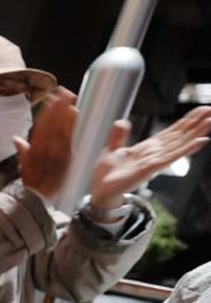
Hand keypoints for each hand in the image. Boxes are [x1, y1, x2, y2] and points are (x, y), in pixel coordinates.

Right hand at [17, 88, 77, 200]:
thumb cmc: (32, 185)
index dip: (48, 111)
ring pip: (61, 131)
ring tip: (71, 100)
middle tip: (65, 92)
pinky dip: (72, 130)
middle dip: (59, 108)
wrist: (38, 201)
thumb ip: (22, 152)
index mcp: (35, 149)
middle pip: (53, 125)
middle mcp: (45, 150)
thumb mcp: (24, 168)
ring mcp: (57, 155)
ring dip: (65, 115)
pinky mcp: (67, 161)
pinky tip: (77, 119)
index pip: (42, 126)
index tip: (52, 98)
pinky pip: (70, 142)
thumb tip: (15, 139)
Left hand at [88, 106, 210, 208]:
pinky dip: (187, 148)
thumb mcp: (112, 150)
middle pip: (180, 135)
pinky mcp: (151, 168)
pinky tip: (201, 140)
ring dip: (197, 132)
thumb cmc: (108, 175)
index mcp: (149, 147)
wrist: (102, 192)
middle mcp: (156, 153)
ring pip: (181, 143)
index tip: (202, 110)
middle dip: (196, 123)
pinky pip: (172, 156)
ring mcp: (156, 160)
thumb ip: (118, 135)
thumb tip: (122, 121)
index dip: (187, 121)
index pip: (172, 131)